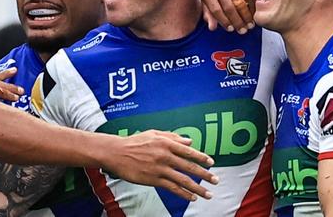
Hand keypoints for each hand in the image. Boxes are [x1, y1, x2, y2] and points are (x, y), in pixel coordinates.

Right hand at [103, 130, 217, 200]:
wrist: (116, 153)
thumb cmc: (134, 142)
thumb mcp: (154, 134)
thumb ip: (172, 137)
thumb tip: (189, 141)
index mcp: (166, 143)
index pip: (188, 151)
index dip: (201, 158)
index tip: (211, 163)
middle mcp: (165, 155)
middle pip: (189, 167)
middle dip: (205, 175)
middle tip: (216, 180)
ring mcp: (159, 169)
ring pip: (183, 180)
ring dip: (198, 188)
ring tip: (208, 194)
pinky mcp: (153, 180)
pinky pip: (172, 188)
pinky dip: (183, 193)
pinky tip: (192, 197)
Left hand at [201, 0, 254, 33]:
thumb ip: (208, 13)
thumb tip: (212, 27)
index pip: (215, 10)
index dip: (224, 22)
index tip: (231, 29)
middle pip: (229, 8)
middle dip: (237, 22)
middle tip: (243, 30)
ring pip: (240, 3)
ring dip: (246, 17)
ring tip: (249, 25)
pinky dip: (252, 7)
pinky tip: (252, 14)